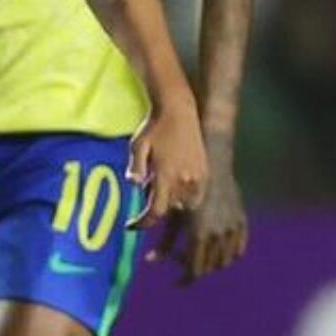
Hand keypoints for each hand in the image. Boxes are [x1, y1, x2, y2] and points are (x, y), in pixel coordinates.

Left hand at [127, 101, 207, 228]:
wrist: (178, 110)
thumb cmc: (154, 127)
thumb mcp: (138, 145)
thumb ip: (136, 167)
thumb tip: (134, 184)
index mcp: (166, 174)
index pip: (156, 211)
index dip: (143, 223)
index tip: (131, 225)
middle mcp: (184, 179)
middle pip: (168, 208)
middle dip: (155, 202)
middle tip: (149, 182)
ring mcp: (197, 177)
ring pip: (182, 204)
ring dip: (170, 200)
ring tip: (163, 178)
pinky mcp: (205, 172)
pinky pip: (195, 196)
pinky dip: (184, 196)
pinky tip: (176, 180)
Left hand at [150, 141, 248, 283]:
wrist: (211, 155)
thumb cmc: (181, 177)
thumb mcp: (167, 208)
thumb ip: (161, 237)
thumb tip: (151, 260)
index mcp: (197, 231)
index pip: (194, 268)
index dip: (185, 278)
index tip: (177, 281)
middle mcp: (217, 232)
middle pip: (209, 266)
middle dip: (195, 269)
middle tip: (184, 263)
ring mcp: (231, 226)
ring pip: (224, 259)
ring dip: (211, 263)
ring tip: (199, 256)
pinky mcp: (241, 219)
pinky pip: (238, 246)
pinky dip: (229, 253)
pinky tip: (218, 250)